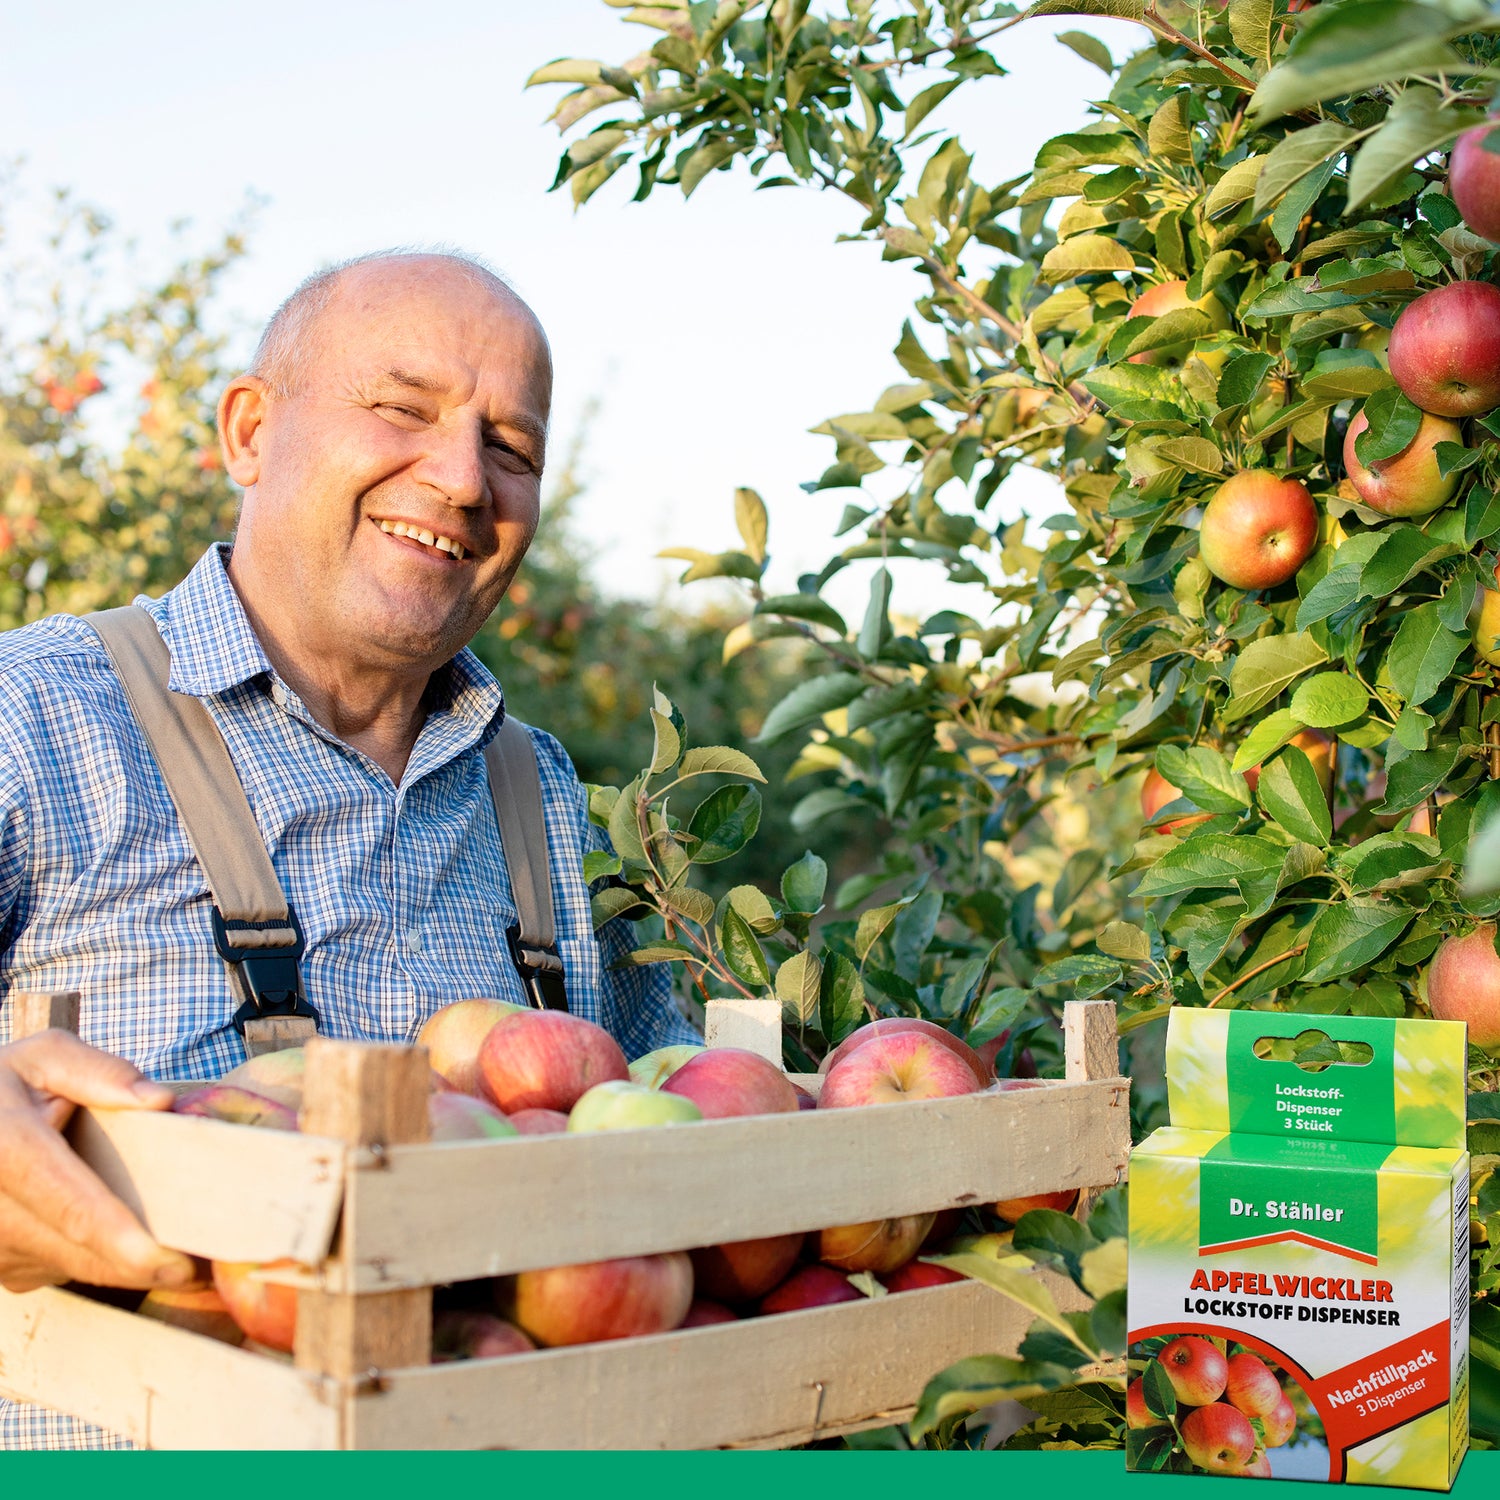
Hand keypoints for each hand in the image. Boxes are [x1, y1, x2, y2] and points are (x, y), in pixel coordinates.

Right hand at [0, 1028, 196, 1293]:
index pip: (72, 1205)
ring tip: (174, 1251)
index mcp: (6, 1148)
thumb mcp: (45, 1058)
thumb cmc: (5, 1085)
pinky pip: (60, 1269)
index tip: (173, 1263)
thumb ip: (100, 1073)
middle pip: (79, 1250)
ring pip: (73, 1267)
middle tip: (206, 1268)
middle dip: (143, 1264)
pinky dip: (97, 1258)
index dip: (122, 1239)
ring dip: (123, 1265)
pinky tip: (122, 1237)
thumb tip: (159, 1100)